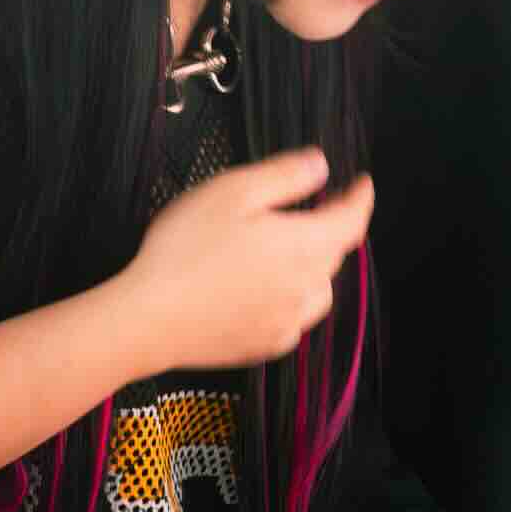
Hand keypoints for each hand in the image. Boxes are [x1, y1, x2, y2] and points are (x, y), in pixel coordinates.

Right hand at [117, 149, 372, 373]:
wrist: (148, 318)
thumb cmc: (184, 248)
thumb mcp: (233, 191)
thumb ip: (284, 176)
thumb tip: (321, 166)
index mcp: (303, 245)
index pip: (352, 221)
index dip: (361, 198)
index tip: (362, 183)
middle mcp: (304, 287)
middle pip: (334, 253)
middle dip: (331, 228)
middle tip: (313, 209)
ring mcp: (286, 322)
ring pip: (319, 290)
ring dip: (315, 267)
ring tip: (291, 251)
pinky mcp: (265, 346)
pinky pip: (295, 319)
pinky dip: (293, 300)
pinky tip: (269, 292)